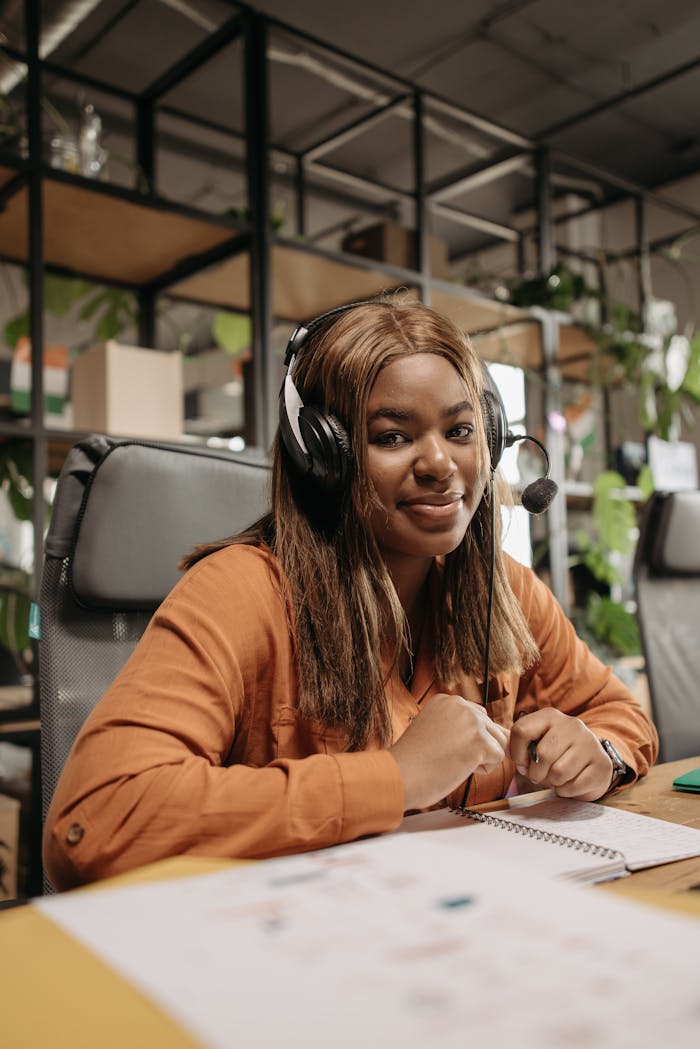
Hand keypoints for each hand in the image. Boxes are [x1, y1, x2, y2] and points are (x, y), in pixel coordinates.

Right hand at [389, 693, 508, 810]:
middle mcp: (460, 704)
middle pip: (491, 729)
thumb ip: (464, 726)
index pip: (477, 719)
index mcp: (446, 700)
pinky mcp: (479, 740)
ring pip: (497, 743)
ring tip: (453, 761)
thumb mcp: (437, 731)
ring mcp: (471, 721)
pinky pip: (498, 757)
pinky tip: (459, 767)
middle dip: (477, 748)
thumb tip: (505, 733)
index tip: (443, 748)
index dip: (466, 741)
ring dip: (481, 758)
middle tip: (447, 757)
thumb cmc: (414, 761)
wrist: (400, 775)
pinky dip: (483, 769)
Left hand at [509, 709, 612, 801]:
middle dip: (536, 773)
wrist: (592, 763)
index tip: (522, 763)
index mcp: (550, 716)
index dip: (516, 753)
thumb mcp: (538, 743)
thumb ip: (521, 747)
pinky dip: (567, 791)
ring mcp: (590, 743)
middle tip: (539, 776)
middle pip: (542, 755)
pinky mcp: (602, 764)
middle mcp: (572, 725)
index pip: (521, 730)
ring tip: (555, 779)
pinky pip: (575, 785)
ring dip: (553, 782)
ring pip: (559, 772)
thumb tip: (514, 757)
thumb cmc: (557, 755)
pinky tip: (570, 783)